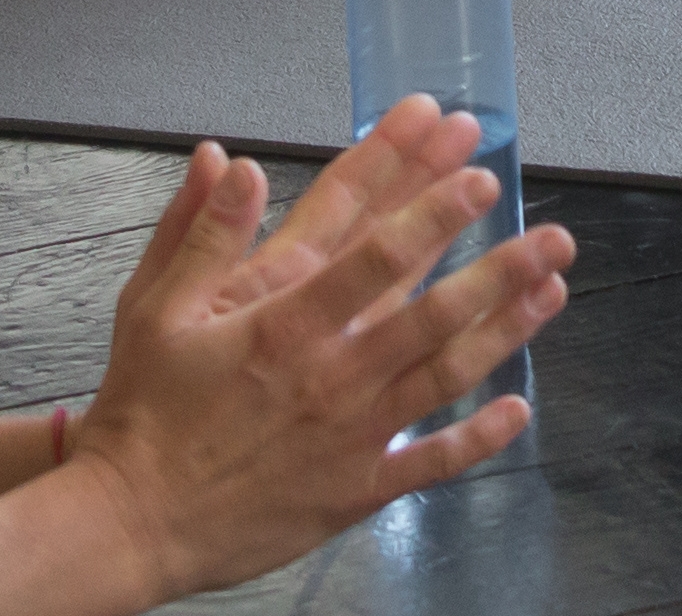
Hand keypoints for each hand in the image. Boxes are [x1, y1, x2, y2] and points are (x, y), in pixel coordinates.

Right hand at [62, 108, 573, 601]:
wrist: (129, 521)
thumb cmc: (142, 412)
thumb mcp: (153, 308)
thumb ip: (200, 232)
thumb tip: (229, 159)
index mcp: (282, 323)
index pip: (371, 247)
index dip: (427, 201)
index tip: (470, 163)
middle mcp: (330, 373)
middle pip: (429, 307)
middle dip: (497, 264)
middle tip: (551, 231)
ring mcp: (350, 433)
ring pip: (446, 374)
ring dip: (504, 330)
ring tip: (552, 290)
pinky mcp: (356, 489)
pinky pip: (431, 462)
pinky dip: (480, 438)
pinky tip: (521, 407)